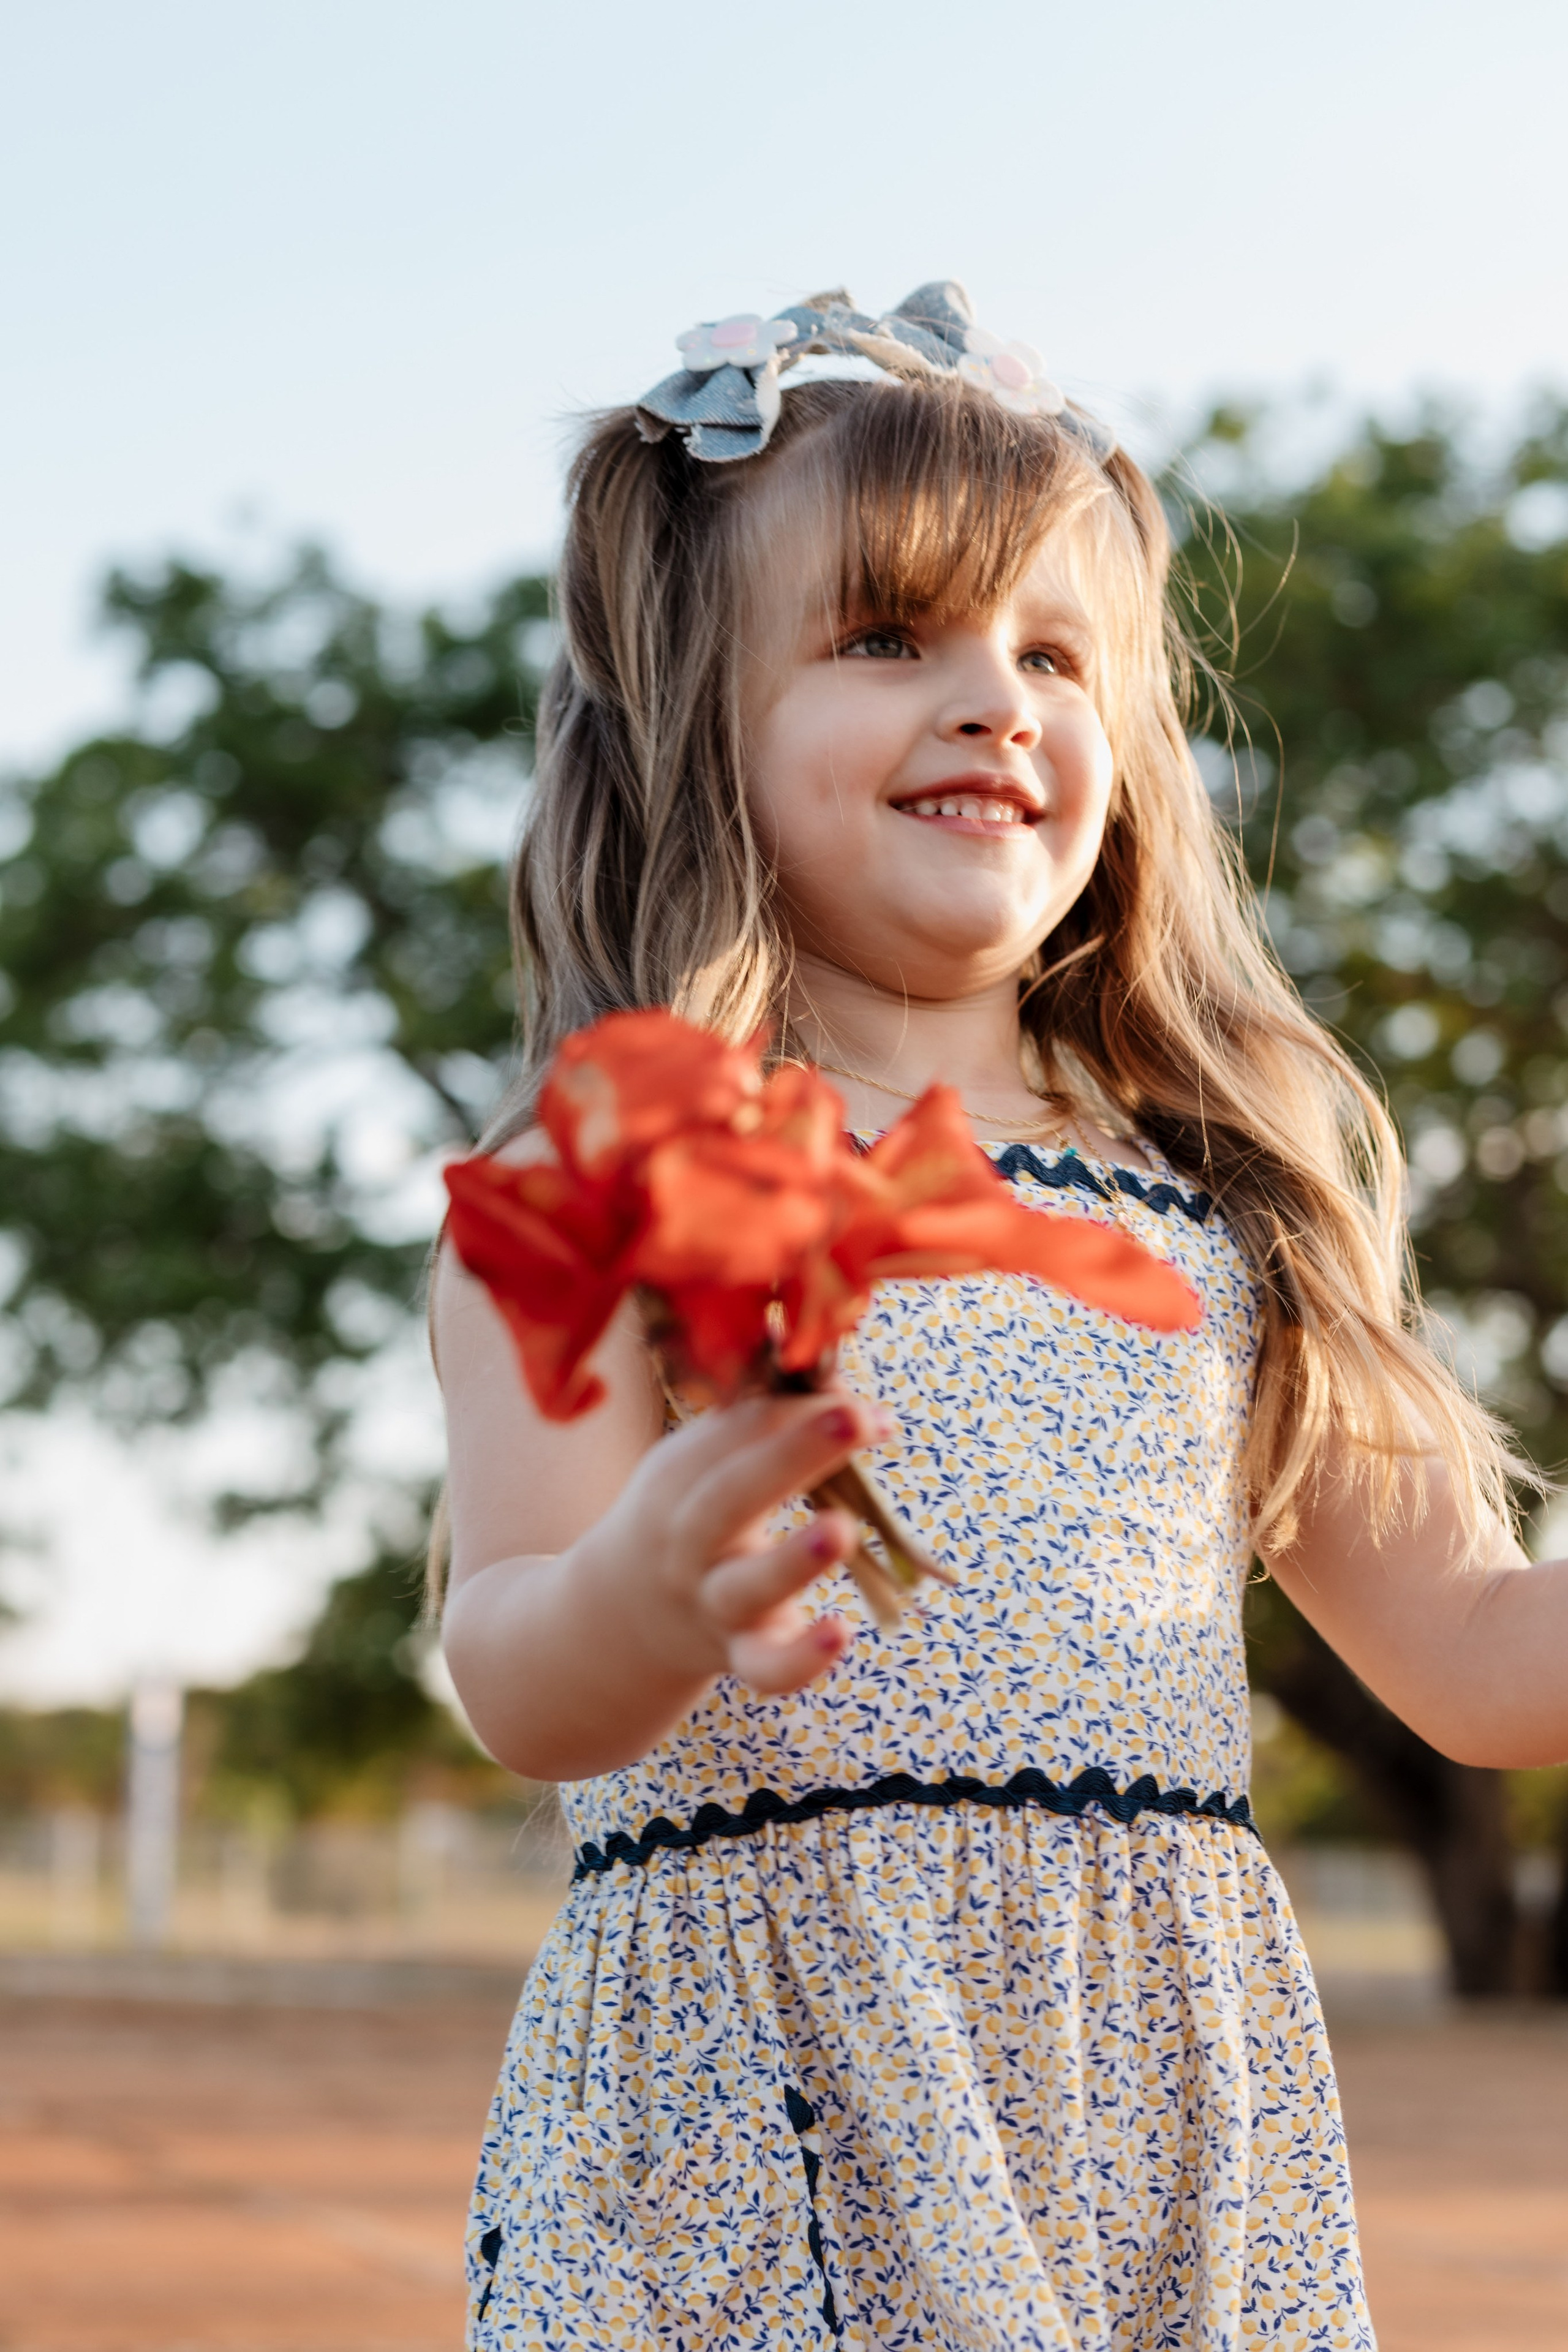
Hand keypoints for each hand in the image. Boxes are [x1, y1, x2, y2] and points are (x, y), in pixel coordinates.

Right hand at [583, 1387, 894, 1697]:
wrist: (620, 1617)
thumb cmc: (684, 1514)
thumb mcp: (697, 1461)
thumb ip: (759, 1422)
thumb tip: (838, 1381)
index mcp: (679, 1479)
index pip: (737, 1433)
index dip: (800, 1408)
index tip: (859, 1396)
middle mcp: (690, 1540)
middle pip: (730, 1497)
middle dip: (793, 1454)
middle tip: (855, 1418)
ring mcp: (713, 1602)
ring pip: (746, 1588)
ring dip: (792, 1560)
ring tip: (842, 1530)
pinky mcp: (739, 1654)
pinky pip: (764, 1667)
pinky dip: (799, 1659)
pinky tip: (840, 1633)